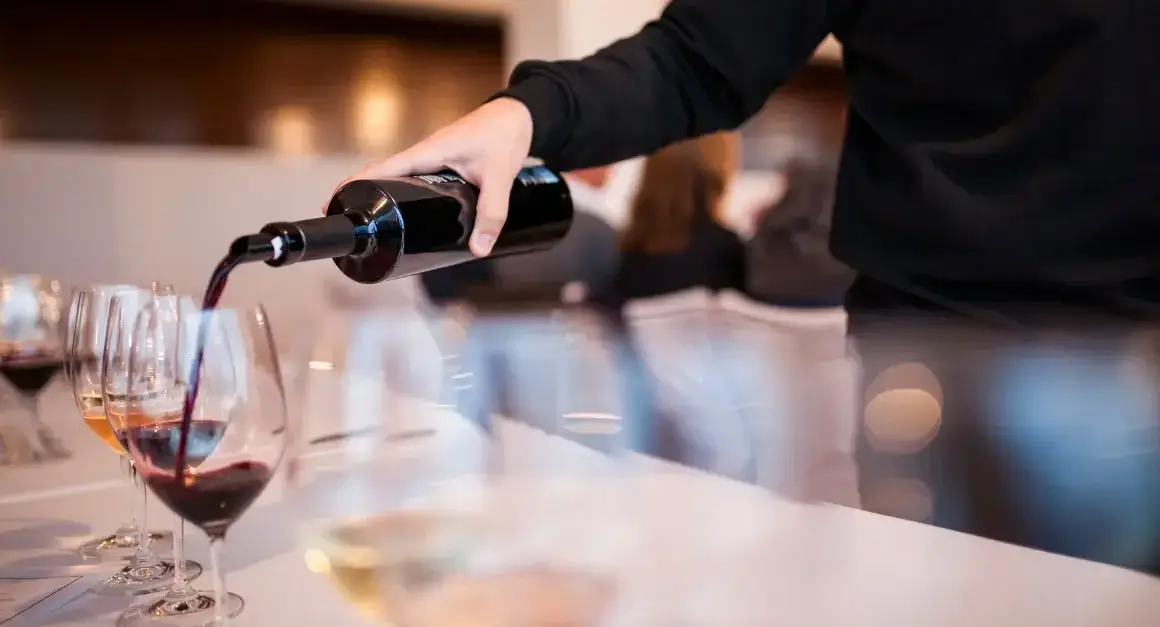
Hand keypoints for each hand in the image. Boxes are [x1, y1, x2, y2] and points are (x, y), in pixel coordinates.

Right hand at [330, 98, 533, 256]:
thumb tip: (479, 249)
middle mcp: (424, 153)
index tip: (335, 200)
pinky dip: (397, 191)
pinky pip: (410, 178)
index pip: (383, 169)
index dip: (357, 183)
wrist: (518, 116)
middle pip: (381, 174)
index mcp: (429, 151)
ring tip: (362, 220)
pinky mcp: (439, 162)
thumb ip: (492, 215)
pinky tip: (396, 210)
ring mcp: (430, 157)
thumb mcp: (500, 178)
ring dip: (376, 193)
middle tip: (342, 219)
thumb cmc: (505, 137)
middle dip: (359, 193)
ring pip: (395, 177)